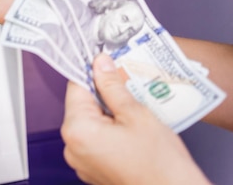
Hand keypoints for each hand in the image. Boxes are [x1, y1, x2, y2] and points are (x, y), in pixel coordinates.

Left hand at [61, 54, 210, 184]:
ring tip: (134, 112)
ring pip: (90, 122)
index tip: (108, 64)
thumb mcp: (136, 113)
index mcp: (77, 130)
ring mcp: (81, 161)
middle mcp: (72, 147)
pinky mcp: (92, 169)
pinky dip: (110, 131)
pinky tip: (131, 131)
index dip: (94, 72)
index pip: (76, 86)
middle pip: (82, 105)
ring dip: (109, 112)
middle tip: (129, 89)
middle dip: (103, 94)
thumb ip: (113, 85)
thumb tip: (101, 64)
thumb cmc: (160, 164)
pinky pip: (96, 140)